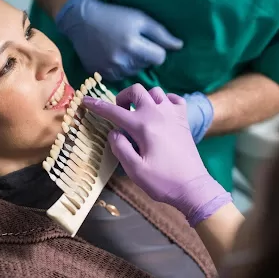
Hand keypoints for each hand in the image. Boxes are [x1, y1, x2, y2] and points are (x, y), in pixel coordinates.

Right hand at [55, 0, 182, 80]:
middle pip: (145, 66)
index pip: (159, 58)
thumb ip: (161, 34)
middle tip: (131, 43)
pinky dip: (119, 68)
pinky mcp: (100, 74)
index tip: (147, 42)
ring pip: (133, 73)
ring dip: (131, 63)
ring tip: (121, 49)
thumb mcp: (139, 18)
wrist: (82, 21)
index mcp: (133, 45)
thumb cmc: (114, 16)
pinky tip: (112, 57)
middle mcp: (121, 60)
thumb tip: (179, 46)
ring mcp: (109, 69)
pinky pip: (119, 77)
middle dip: (143, 56)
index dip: (156, 50)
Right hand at [83, 85, 230, 226]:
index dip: (97, 106)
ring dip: (143, 98)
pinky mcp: (184, 119)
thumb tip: (114, 132)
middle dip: (123, 98)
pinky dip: (164, 101)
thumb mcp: (134, 170)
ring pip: (154, 91)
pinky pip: (173, 98)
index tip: (85, 100)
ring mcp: (173, 114)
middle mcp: (157, 114)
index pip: (114, 111)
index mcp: (143, 126)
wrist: (193, 187)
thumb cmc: (162, 182)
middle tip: (120, 114)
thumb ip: (120, 148)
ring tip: (140, 114)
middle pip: (136, 90)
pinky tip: (160, 113)